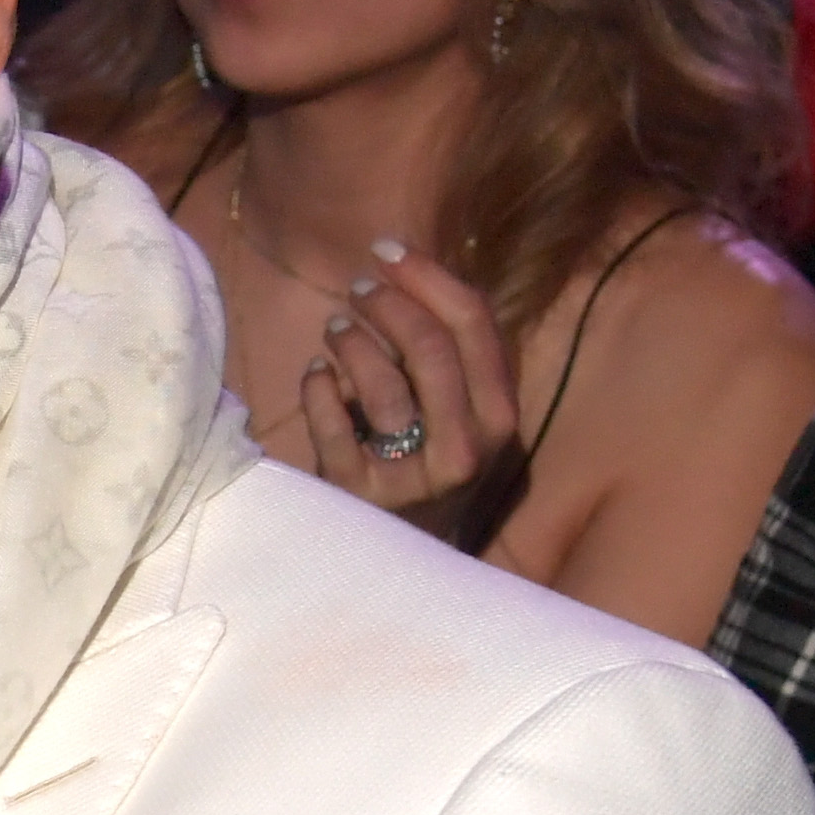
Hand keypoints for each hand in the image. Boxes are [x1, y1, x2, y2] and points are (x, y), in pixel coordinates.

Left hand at [300, 241, 520, 537]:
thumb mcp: (458, 415)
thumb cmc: (426, 467)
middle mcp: (467, 449)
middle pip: (428, 347)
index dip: (427, 277)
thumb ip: (447, 355)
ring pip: (381, 384)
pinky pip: (333, 423)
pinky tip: (315, 375)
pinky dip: (318, 388)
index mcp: (500, 418)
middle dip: (386, 303)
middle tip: (357, 290)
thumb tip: (407, 271)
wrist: (405, 563)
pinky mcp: (361, 496)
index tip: (388, 251)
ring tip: (334, 330)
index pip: (473, 326)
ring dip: (350, 342)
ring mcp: (414, 478)